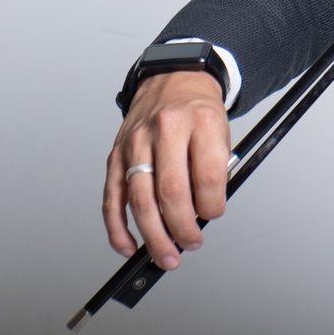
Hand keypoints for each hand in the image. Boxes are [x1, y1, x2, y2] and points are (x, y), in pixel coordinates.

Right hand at [102, 70, 230, 269]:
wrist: (174, 79)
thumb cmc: (199, 111)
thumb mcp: (221, 130)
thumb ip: (214, 169)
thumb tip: (203, 213)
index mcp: (200, 121)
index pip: (207, 174)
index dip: (212, 205)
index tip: (213, 215)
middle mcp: (165, 130)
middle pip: (170, 191)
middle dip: (182, 227)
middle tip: (191, 243)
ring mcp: (135, 143)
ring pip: (140, 199)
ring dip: (153, 236)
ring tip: (166, 255)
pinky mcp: (115, 154)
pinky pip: (112, 198)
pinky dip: (118, 228)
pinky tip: (128, 246)